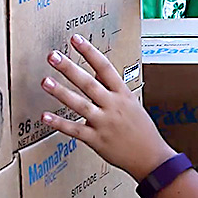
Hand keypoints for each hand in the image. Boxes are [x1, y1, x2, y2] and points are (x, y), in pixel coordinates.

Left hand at [40, 34, 175, 181]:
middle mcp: (113, 106)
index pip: (105, 68)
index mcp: (123, 94)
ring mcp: (104, 123)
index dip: (89, 52)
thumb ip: (112, 87)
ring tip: (45, 81)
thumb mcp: (131, 103)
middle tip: (53, 56)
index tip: (75, 39)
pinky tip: (45, 116)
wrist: (152, 158)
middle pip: (89, 83)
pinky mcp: (97, 140)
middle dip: (69, 68)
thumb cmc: (142, 130)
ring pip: (79, 105)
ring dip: (60, 92)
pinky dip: (59, 123)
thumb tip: (95, 69)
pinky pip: (75, 130)